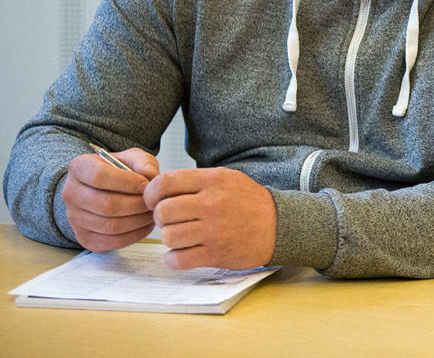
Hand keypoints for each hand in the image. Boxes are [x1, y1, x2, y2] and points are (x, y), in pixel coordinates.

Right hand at [62, 148, 158, 251]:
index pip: (99, 177)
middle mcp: (70, 193)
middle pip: (106, 205)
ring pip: (110, 225)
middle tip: (153, 202)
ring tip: (152, 212)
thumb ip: (143, 162)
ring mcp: (74, 218)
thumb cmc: (121, 171)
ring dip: (138, 220)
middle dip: (137, 204)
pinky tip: (146, 224)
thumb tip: (150, 175)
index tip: (146, 184)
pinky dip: (134, 235)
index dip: (127, 182)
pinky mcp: (84, 237)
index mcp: (79, 168)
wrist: (106, 189)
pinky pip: (112, 241)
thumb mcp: (133, 158)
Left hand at [144, 167, 276, 269]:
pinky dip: (175, 258)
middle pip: (163, 211)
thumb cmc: (248, 202)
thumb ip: (196, 180)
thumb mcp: (227, 178)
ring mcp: (214, 230)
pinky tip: (184, 252)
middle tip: (171, 220)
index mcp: (213, 181)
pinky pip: (178, 259)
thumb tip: (158, 188)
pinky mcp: (216, 254)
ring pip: (168, 236)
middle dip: (161, 218)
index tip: (155, 201)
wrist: (278, 225)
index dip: (152, 193)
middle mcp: (212, 203)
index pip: (165, 183)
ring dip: (170, 238)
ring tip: (182, 236)